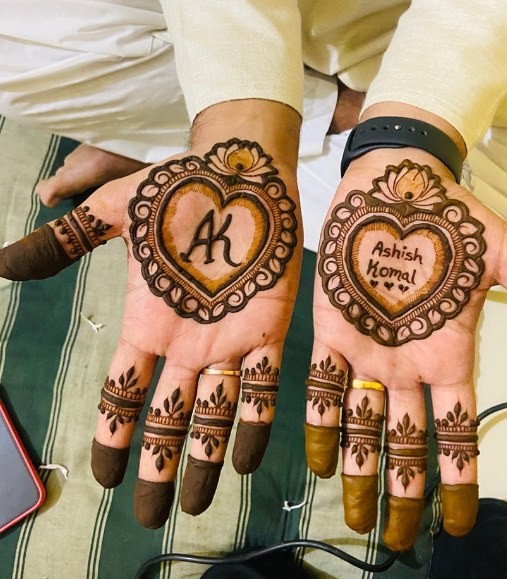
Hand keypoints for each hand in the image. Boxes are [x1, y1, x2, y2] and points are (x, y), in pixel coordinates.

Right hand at [0, 101, 302, 528]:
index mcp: (147, 324)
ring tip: (196, 501)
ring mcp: (227, 341)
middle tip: (153, 513)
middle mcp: (185, 344)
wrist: (240, 177)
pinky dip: (254, 424)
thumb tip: (2, 263)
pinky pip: (262, 388)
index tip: (107, 477)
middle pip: (166, 419)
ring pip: (213, 415)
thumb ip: (64, 240)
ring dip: (204, 458)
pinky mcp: (268, 330)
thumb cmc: (178, 190)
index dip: (113, 437)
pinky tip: (245, 461)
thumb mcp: (112, 212)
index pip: (122, 395)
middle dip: (158, 465)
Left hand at [304, 147, 506, 550]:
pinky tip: (320, 461)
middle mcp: (406, 366)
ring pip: (362, 426)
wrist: (396, 186)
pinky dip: (323, 424)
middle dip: (402, 491)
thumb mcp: (506, 257)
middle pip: (406, 443)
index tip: (455, 523)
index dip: (459, 479)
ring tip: (355, 516)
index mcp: (449, 356)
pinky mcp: (330, 331)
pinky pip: (323, 387)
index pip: (458, 432)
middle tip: (395, 542)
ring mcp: (367, 351)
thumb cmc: (450, 219)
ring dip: (359, 472)